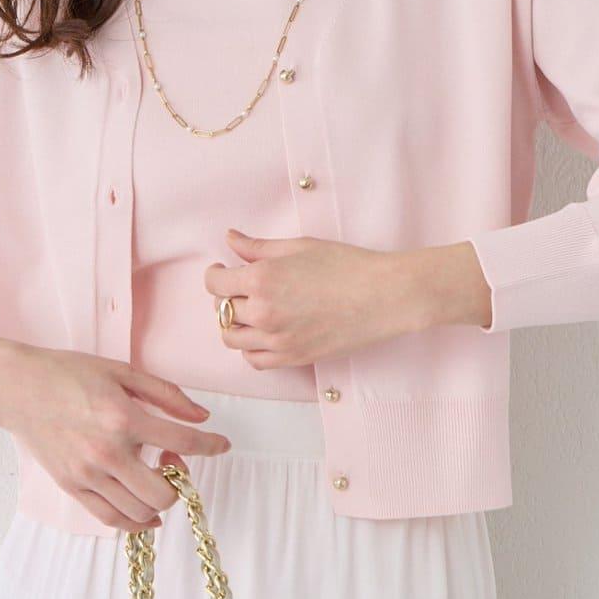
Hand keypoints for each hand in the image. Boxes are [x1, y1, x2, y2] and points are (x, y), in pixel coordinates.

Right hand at [0, 341, 232, 533]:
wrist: (17, 389)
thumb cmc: (68, 373)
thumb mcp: (122, 371)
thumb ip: (166, 394)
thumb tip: (201, 418)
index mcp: (123, 417)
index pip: (183, 442)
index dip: (212, 446)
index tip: (222, 445)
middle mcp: (107, 452)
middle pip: (163, 492)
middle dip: (180, 480)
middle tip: (172, 458)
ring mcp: (88, 474)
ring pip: (140, 511)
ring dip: (159, 500)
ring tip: (153, 476)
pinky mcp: (72, 487)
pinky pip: (111, 518)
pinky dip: (135, 522)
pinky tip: (146, 511)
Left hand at [202, 229, 418, 368]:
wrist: (383, 296)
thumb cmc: (347, 265)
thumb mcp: (299, 247)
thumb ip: (258, 246)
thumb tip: (230, 239)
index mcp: (262, 278)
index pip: (215, 283)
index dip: (215, 273)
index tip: (223, 269)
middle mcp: (264, 312)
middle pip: (221, 309)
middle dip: (227, 296)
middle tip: (242, 287)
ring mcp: (277, 339)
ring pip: (232, 338)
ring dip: (234, 323)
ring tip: (250, 311)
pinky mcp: (293, 357)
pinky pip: (254, 360)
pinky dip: (251, 347)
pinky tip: (263, 333)